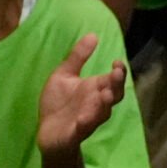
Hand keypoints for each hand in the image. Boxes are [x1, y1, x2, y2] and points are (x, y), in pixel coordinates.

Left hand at [37, 33, 126, 154]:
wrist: (47, 132)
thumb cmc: (59, 103)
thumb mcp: (64, 75)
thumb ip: (77, 57)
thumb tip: (93, 34)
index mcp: (96, 89)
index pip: (113, 80)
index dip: (119, 72)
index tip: (116, 61)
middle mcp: (97, 104)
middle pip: (114, 95)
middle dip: (116, 85)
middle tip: (115, 73)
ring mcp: (88, 119)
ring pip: (101, 113)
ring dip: (104, 104)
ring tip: (105, 94)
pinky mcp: (75, 133)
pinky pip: (83, 129)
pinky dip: (85, 123)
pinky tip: (82, 118)